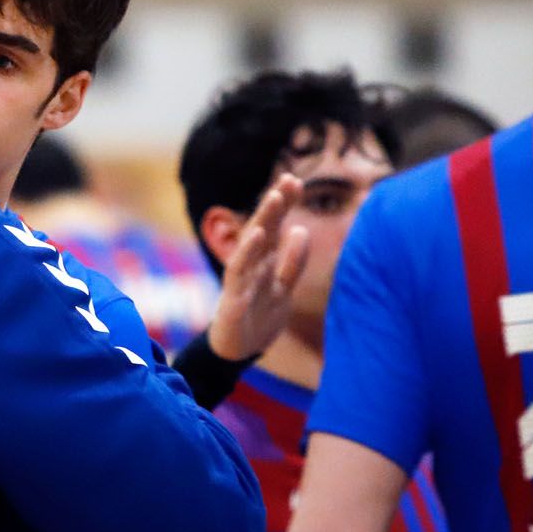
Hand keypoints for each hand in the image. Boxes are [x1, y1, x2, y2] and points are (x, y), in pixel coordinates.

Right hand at [208, 176, 308, 361]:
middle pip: (262, 230)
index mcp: (263, 261)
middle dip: (274, 206)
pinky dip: (246, 257)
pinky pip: (239, 277)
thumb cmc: (260, 316)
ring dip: (260, 226)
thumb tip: (300, 229)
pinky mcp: (232, 302)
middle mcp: (251, 266)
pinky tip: (256, 236)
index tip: (295, 180)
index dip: (284, 204)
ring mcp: (240, 282)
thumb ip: (292, 261)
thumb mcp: (284, 287)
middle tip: (287, 181)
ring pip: (250, 249)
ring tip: (273, 202)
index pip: (274, 226)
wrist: (238, 351)